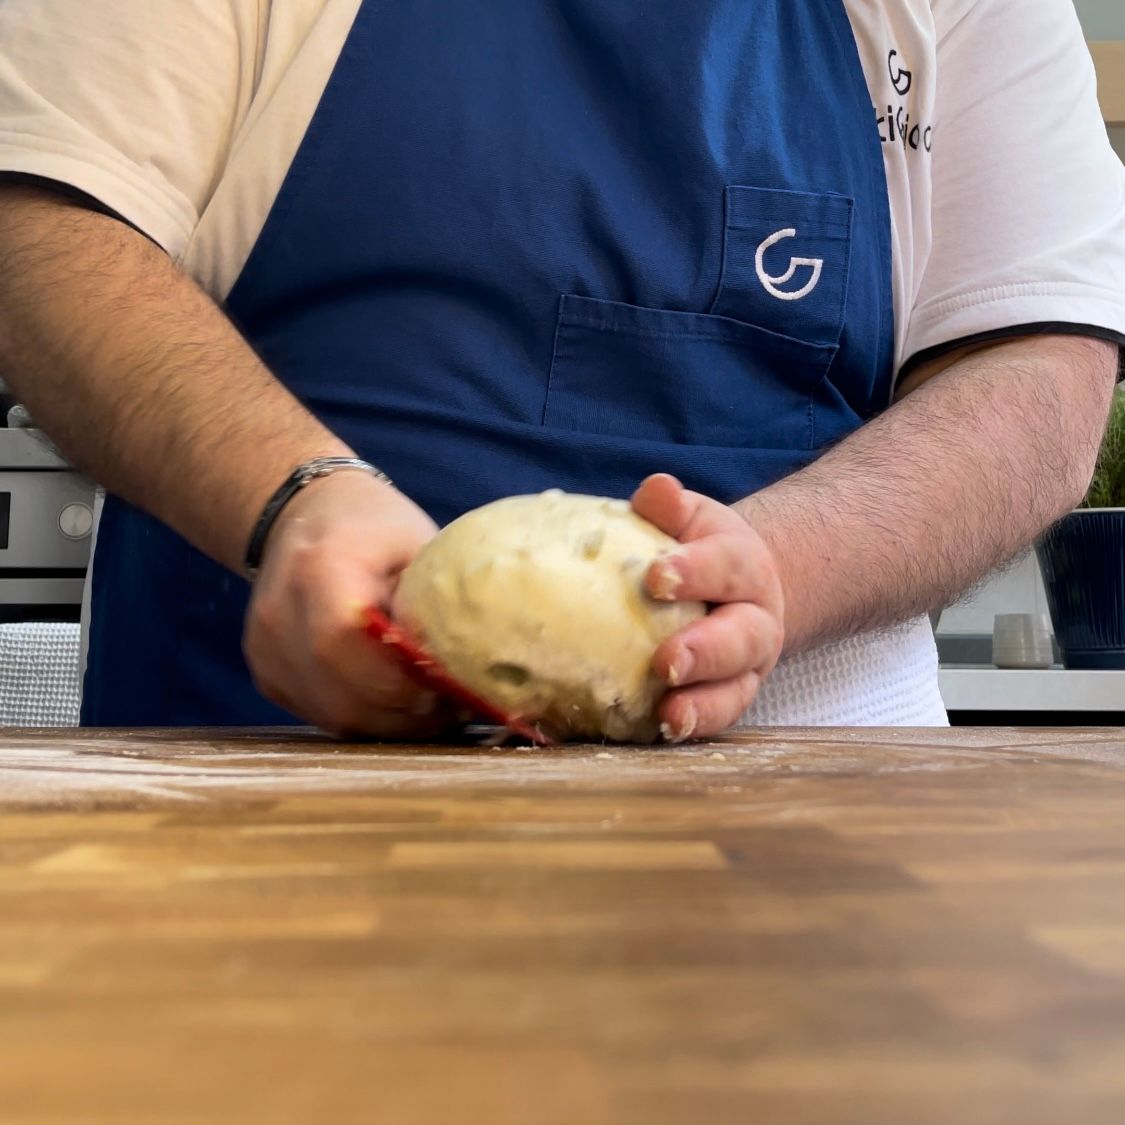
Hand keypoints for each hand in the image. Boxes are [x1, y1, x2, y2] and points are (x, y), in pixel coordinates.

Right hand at [243, 471, 452, 737]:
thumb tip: (470, 670)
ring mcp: (264, 647)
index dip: (400, 679)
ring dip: (387, 722)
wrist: (304, 513)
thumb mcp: (419, 547)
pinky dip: (363, 715)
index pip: (348, 641)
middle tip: (451, 710)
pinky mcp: (266, 671)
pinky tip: (394, 698)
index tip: (447, 688)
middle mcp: (280, 611)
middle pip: (340, 693)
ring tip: (430, 707)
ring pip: (332, 715)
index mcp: (321, 566)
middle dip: (403, 713)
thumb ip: (434, 607)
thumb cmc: (376, 528)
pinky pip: (320, 714)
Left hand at [632, 474, 783, 739]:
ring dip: (701, 705)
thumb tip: (657, 489)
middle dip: (704, 651)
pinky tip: (659, 730)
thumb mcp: (689, 520)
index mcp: (744, 568)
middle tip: (666, 661)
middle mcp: (755, 621)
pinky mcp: (727, 699)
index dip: (694, 571)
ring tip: (670, 714)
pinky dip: (692, 727)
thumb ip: (671, 507)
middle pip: (739, 639)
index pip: (724, 566)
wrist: (735, 588)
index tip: (656, 575)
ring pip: (734, 690)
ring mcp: (745, 667)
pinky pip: (715, 718)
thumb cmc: (696, 549)